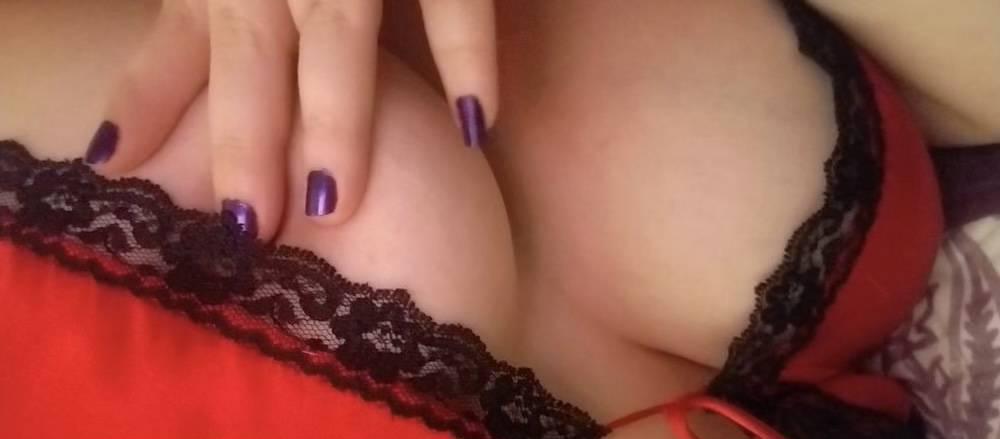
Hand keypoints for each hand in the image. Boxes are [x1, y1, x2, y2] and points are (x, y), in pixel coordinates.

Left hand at [83, 0, 497, 238]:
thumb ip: (187, 32)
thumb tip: (122, 124)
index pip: (177, 44)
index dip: (146, 107)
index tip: (116, 168)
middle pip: (254, 55)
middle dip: (246, 141)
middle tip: (244, 227)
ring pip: (339, 37)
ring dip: (336, 119)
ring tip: (331, 205)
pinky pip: (454, 3)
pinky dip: (465, 60)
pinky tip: (475, 125)